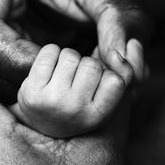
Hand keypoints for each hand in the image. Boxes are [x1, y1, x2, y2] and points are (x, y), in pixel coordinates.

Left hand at [14, 44, 132, 137]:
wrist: (38, 120)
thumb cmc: (76, 105)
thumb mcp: (104, 96)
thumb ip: (124, 73)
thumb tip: (133, 44)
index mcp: (97, 117)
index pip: (116, 81)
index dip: (105, 75)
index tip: (93, 85)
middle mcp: (75, 111)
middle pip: (92, 64)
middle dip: (84, 65)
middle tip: (74, 80)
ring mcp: (52, 101)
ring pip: (71, 55)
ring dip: (67, 58)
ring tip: (61, 75)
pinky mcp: (31, 91)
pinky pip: (50, 51)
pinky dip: (51, 53)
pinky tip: (48, 68)